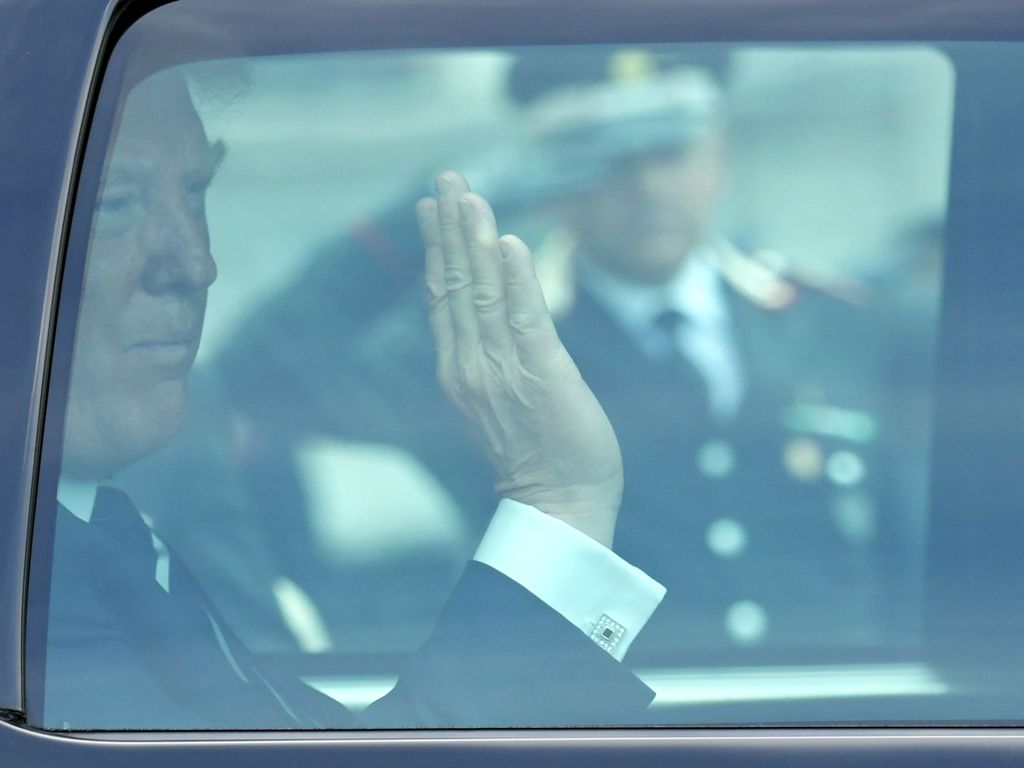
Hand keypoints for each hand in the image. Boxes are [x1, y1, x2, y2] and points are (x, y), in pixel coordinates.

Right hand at [415, 172, 622, 547]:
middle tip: (445, 178)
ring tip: (467, 194)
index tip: (429, 206)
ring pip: (481, 292)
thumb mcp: (499, 398)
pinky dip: (514, 279)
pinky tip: (507, 242)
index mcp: (459, 369)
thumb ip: (486, 354)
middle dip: (448, 226)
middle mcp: (470, 365)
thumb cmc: (537, 451)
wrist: (559, 504)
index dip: (436, 247)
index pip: (442, 296)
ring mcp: (502, 370)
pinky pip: (524, 319)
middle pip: (453, 284)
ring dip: (473, 239)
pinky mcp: (541, 374)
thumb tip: (482, 313)